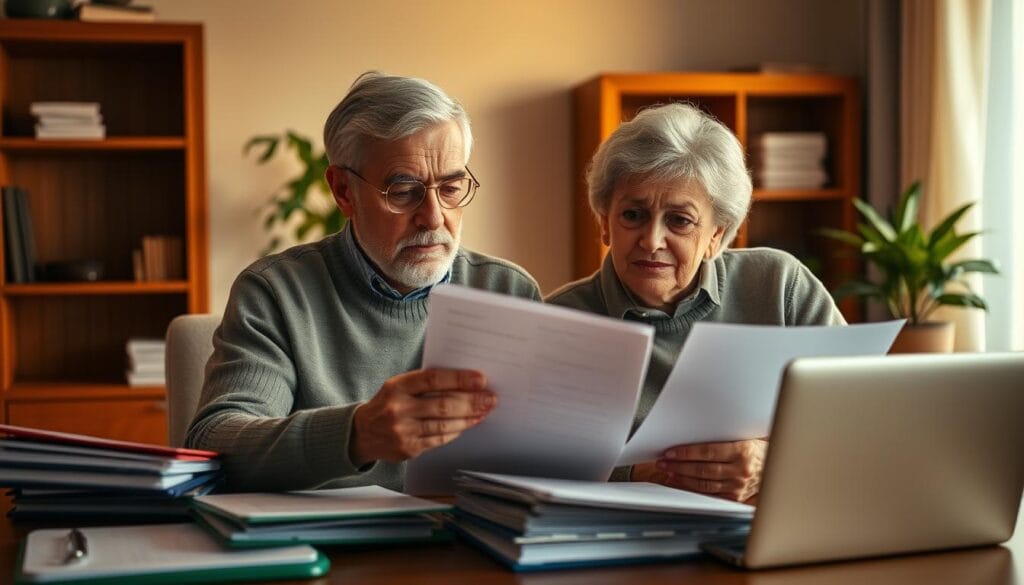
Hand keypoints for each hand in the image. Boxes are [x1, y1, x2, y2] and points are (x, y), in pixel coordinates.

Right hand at [349, 369, 495, 465]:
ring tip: (484, 411)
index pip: (433, 379)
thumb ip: (425, 384)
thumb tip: (464, 383)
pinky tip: (468, 424)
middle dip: (471, 402)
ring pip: (444, 425)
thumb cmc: (388, 403)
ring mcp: (402, 431)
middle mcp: (398, 408)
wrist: (361, 433)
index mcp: (397, 386)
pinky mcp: (408, 449)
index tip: (481, 379)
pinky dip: (456, 432)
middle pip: (443, 405)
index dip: (459, 379)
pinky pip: (439, 440)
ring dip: (468, 419)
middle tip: (490, 399)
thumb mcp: (399, 386)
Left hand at [631, 439, 766, 502]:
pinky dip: (691, 488)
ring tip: (668, 471)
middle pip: (703, 469)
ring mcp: (738, 485)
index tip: (670, 452)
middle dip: (679, 465)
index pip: (707, 452)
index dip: (686, 453)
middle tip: (663, 461)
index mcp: (742, 451)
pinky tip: (680, 482)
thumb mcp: (741, 437)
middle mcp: (741, 470)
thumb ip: (720, 438)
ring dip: (682, 477)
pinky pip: (708, 494)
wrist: (775, 465)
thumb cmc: (754, 448)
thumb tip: (690, 435)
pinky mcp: (735, 496)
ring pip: (703, 484)